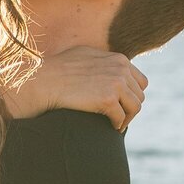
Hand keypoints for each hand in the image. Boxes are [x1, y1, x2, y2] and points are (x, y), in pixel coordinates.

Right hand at [1, 47, 147, 131]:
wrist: (43, 81)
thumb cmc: (57, 69)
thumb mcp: (84, 55)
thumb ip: (102, 61)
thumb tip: (108, 69)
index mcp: (118, 59)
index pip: (140, 81)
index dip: (132, 95)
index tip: (122, 105)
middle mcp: (120, 68)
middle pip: (139, 95)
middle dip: (130, 108)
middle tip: (119, 118)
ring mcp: (116, 83)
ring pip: (135, 107)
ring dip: (127, 118)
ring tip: (116, 125)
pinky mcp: (108, 99)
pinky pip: (121, 117)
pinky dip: (117, 125)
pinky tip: (109, 128)